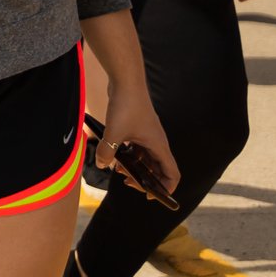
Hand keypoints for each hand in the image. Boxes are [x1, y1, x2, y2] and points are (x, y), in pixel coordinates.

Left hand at [94, 89, 179, 206]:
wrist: (126, 81)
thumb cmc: (126, 105)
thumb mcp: (114, 132)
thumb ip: (107, 151)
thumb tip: (102, 165)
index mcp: (159, 147)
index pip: (172, 175)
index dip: (165, 189)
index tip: (150, 195)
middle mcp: (157, 142)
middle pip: (158, 169)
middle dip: (145, 179)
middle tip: (127, 182)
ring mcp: (148, 135)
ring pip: (146, 158)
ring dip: (135, 167)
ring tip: (118, 170)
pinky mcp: (138, 128)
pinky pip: (137, 148)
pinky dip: (129, 154)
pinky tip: (114, 154)